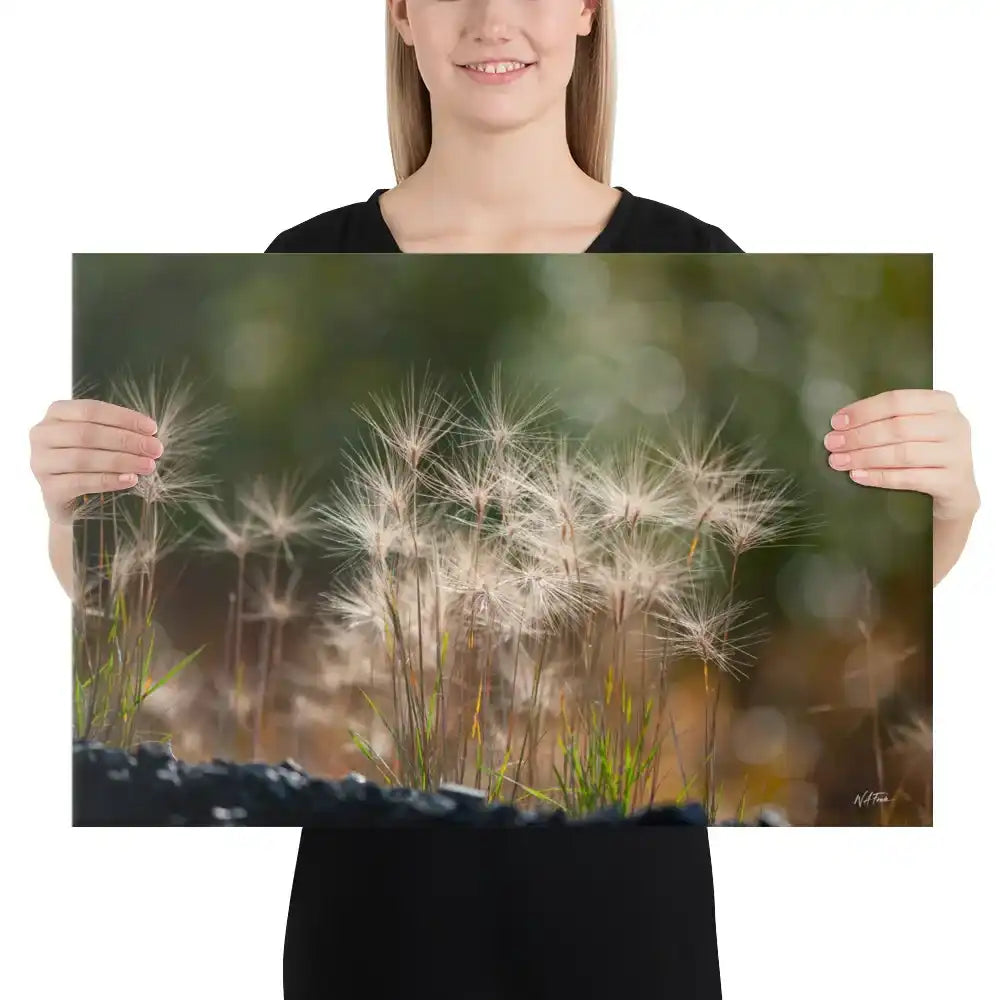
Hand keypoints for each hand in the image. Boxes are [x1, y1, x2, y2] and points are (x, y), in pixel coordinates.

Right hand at [29, 398, 162, 525]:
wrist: (74, 503)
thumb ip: (118, 432)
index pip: (91, 409)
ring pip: (84, 458)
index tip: (152, 428)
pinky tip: (130, 479)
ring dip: (121, 461)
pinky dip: (109, 480)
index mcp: (56, 414)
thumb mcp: (102, 442)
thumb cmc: (91, 463)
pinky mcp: (48, 489)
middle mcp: (42, 435)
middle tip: (155, 449)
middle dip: (127, 440)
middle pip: (87, 434)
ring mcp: (41, 463)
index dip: (124, 418)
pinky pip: (80, 482)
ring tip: (148, 465)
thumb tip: (150, 434)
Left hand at [823, 389, 979, 520]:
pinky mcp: (953, 482)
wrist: (956, 489)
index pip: (897, 400)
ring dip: (864, 457)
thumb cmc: (927, 453)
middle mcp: (954, 425)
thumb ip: (888, 420)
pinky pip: (909, 478)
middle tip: (832, 443)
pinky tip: (857, 476)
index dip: (863, 411)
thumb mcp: (916, 428)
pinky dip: (879, 477)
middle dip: (858, 436)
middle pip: (897, 427)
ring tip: (838, 461)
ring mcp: (957, 454)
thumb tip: (840, 424)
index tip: (836, 422)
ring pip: (902, 453)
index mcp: (942, 403)